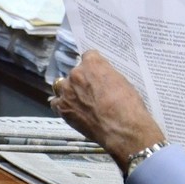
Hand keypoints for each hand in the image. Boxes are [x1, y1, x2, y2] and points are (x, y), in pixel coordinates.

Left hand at [50, 50, 165, 170]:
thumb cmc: (128, 104)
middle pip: (75, 72)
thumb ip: (107, 77)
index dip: (94, 65)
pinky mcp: (62, 108)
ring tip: (79, 99)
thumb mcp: (122, 83)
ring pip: (61, 85)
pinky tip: (72, 109)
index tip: (98, 72)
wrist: (121, 128)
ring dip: (68, 90)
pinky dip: (63, 104)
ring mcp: (66, 91)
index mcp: (93, 64)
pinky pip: (56, 102)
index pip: (89, 56)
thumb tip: (102, 81)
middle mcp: (76, 74)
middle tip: (91, 90)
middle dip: (82, 79)